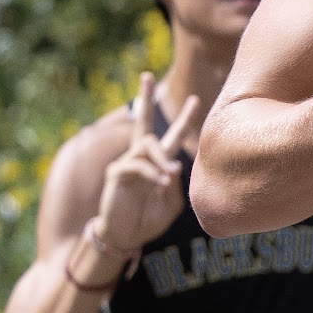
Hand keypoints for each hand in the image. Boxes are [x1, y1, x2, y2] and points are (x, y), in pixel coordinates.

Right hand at [92, 72, 198, 253]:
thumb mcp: (171, 203)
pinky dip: (151, 173)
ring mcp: (128, 162)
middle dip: (145, 98)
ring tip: (167, 174)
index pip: (173, 135)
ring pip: (147, 145)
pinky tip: (159, 182)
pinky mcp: (117, 173)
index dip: (185, 118)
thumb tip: (173, 167)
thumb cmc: (148, 219)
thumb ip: (175, 185)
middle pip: (143, 122)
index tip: (195, 99)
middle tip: (146, 76)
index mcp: (158, 161)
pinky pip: (137, 166)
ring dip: (160, 158)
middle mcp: (142, 157)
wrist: (125, 236)